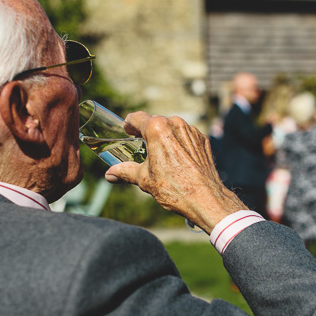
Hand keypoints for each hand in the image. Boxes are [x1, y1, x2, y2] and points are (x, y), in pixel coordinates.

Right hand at [105, 112, 245, 233]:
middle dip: (147, 132)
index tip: (127, 129)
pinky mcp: (202, 139)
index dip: (129, 123)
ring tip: (160, 155)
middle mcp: (175, 124)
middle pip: (155, 122)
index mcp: (157, 129)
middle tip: (141, 145)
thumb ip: (125, 172)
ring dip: (164, 137)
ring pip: (172, 128)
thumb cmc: (173, 188)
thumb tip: (109, 174)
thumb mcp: (144, 179)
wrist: (205, 198)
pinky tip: (177, 160)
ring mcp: (191, 131)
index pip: (137, 118)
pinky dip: (179, 143)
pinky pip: (186, 136)